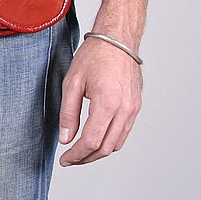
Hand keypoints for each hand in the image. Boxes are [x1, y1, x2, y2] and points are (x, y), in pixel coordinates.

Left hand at [58, 36, 141, 165]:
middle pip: (105, 148)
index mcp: (108, 103)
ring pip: (116, 144)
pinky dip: (108, 142)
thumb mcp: (72, 83)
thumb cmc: (95, 56)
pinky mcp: (136, 106)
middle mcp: (125, 109)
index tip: (64, 160)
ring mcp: (133, 109)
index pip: (91, 141)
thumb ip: (68, 113)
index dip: (76, 155)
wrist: (118, 39)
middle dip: (85, 158)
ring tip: (80, 152)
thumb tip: (65, 139)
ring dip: (97, 153)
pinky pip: (123, 133)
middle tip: (70, 160)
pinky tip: (95, 139)